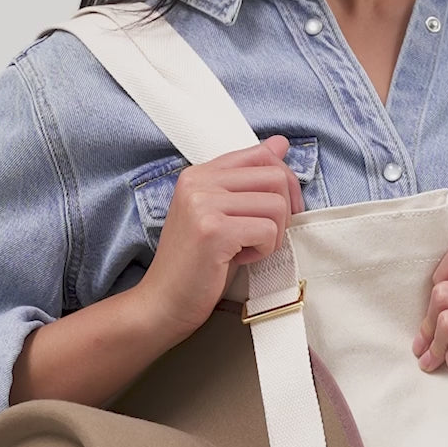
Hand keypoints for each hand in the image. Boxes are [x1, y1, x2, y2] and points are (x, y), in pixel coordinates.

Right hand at [139, 135, 305, 340]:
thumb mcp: (221, 214)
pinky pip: (268, 231)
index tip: (279, 209)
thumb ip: (246, 180)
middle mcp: (198, 182)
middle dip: (284, 211)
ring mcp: (203, 204)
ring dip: (272, 234)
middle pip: (275, 176)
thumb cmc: (197, 264)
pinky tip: (240, 259)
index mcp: (199, 173)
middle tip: (265, 236)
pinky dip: (264, 250)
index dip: (283, 182)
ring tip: (246, 249)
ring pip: (276, 205)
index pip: (260, 154)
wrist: (163, 302)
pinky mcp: (213, 230)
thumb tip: (280, 143)